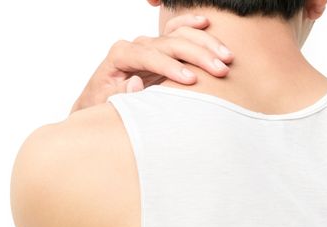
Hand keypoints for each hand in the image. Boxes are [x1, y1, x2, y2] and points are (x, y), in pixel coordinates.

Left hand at [69, 14, 233, 113]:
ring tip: (226, 57)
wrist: (100, 100)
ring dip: (204, 44)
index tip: (191, 80)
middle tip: (220, 69)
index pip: (149, 56)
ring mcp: (149, 45)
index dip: (171, 67)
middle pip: (169, 43)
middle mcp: (136, 45)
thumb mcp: (107, 104)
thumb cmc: (103, 103)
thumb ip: (120, 94)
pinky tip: (206, 23)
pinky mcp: (159, 49)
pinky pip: (176, 30)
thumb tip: (135, 82)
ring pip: (178, 35)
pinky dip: (191, 25)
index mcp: (121, 55)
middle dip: (196, 55)